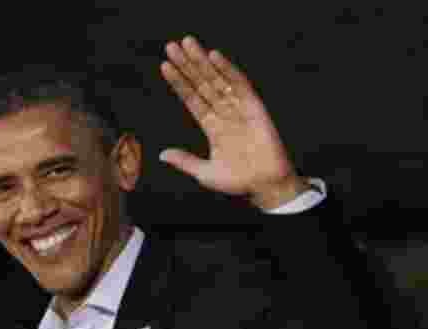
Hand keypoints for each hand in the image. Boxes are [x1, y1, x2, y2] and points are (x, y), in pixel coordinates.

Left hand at [158, 35, 309, 209]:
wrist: (265, 185)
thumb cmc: (238, 181)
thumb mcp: (205, 173)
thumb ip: (185, 161)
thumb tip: (161, 154)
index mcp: (212, 127)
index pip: (192, 99)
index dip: (179, 83)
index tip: (164, 66)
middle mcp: (224, 114)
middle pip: (202, 84)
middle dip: (187, 65)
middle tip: (172, 46)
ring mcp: (238, 109)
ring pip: (217, 80)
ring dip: (202, 62)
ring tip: (187, 44)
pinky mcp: (255, 107)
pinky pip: (240, 85)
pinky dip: (227, 70)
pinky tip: (214, 56)